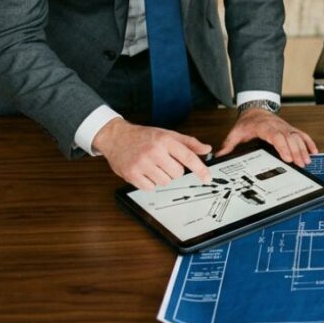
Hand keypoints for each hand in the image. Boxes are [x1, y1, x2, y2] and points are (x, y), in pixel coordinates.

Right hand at [93, 117, 211, 189]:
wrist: (117, 137)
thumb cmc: (144, 136)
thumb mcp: (168, 134)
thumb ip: (189, 143)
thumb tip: (207, 149)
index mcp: (165, 140)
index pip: (188, 157)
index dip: (200, 169)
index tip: (207, 178)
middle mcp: (154, 151)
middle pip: (178, 173)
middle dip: (174, 169)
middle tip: (164, 161)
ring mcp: (142, 164)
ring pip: (165, 181)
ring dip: (162, 177)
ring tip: (153, 165)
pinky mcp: (131, 175)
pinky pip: (151, 188)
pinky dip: (150, 182)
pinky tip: (145, 171)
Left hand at [218, 108, 317, 166]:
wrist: (256, 109)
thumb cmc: (247, 122)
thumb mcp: (236, 132)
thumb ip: (229, 144)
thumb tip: (219, 156)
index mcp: (265, 127)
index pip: (276, 137)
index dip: (283, 147)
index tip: (287, 158)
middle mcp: (278, 126)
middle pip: (289, 139)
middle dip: (296, 152)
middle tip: (300, 164)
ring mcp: (285, 127)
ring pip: (297, 137)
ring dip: (303, 149)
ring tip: (307, 161)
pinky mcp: (290, 129)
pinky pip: (302, 135)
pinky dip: (309, 143)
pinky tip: (314, 152)